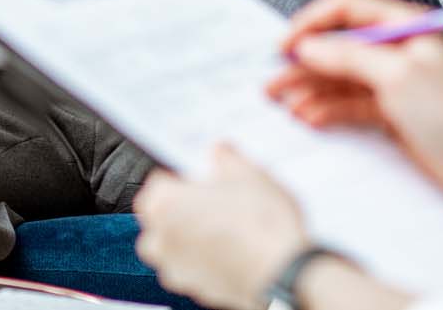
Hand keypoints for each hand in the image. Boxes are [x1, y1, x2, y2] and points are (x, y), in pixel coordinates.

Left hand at [134, 145, 309, 309]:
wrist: (285, 272)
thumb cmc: (263, 227)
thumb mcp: (248, 173)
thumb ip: (225, 157)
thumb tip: (220, 153)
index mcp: (164, 203)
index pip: (157, 182)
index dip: (181, 178)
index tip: (198, 178)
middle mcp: (162, 239)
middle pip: (159, 217)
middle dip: (180, 209)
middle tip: (210, 201)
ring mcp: (177, 268)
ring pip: (172, 247)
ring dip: (189, 237)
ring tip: (223, 227)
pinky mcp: (196, 289)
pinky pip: (192, 268)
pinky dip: (204, 260)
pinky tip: (231, 250)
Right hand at [268, 0, 442, 200]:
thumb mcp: (397, 75)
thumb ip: (349, 56)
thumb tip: (308, 46)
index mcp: (406, 27)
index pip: (348, 9)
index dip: (313, 22)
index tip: (285, 43)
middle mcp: (398, 49)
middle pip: (339, 45)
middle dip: (304, 61)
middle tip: (272, 78)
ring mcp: (393, 81)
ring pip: (339, 77)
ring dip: (309, 88)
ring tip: (281, 101)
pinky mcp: (391, 112)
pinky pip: (349, 104)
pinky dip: (326, 109)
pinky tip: (308, 117)